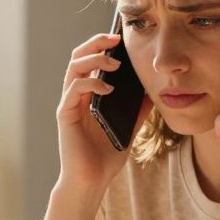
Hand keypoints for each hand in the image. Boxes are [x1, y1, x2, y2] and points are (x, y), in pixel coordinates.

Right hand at [55, 32, 150, 192]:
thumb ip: (138, 108)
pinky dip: (91, 83)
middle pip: (78, 57)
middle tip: (115, 38)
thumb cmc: (106, 156)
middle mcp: (75, 96)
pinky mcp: (65, 115)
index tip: (121, 38)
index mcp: (87, 95)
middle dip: (96, 43)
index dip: (101, 45)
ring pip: (74, 68)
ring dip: (94, 59)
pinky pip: (74, 90)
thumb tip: (154, 90)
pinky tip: (108, 88)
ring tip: (115, 63)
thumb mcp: (130, 127)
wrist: (91, 182)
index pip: (90, 60)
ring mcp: (69, 104)